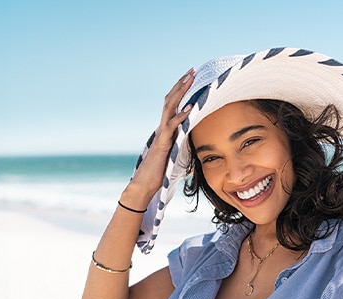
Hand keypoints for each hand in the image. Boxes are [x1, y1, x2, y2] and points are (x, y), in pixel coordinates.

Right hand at [123, 68, 195, 206]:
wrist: (145, 184)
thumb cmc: (161, 171)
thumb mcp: (177, 154)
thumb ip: (184, 144)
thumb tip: (197, 143)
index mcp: (167, 129)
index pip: (174, 104)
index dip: (182, 90)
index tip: (192, 77)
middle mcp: (163, 128)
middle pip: (171, 100)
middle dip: (182, 84)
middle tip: (192, 70)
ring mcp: (162, 134)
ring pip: (170, 108)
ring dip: (181, 93)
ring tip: (191, 79)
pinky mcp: (163, 144)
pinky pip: (172, 127)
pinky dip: (180, 116)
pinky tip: (190, 108)